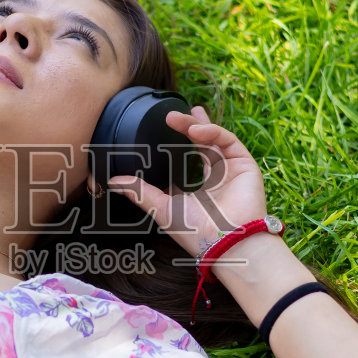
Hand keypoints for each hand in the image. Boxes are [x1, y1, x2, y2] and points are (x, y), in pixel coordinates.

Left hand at [105, 107, 269, 258]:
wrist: (221, 242)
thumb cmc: (193, 231)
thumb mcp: (160, 207)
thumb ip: (138, 192)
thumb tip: (112, 181)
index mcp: (202, 187)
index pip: (191, 156)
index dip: (181, 140)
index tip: (167, 125)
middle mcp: (218, 176)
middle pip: (204, 142)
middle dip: (188, 125)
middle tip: (170, 114)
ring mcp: (232, 170)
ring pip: (214, 138)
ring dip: (195, 125)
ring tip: (177, 118)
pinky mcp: (245, 165)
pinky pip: (228, 141)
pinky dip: (211, 131)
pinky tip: (195, 129)